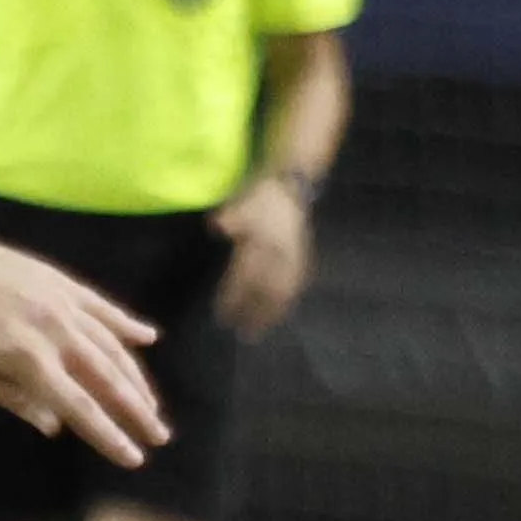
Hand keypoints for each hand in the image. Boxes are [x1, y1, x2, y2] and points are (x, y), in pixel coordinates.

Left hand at [0, 230, 166, 467]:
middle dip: (137, 411)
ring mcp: (60, 302)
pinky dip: (127, 323)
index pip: (81, 407)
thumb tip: (56, 426)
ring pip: (112, 345)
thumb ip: (12, 399)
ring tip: (152, 405)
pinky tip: (149, 338)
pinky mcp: (58, 280)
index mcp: (27, 359)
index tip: (134, 459)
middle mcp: (53, 330)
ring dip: (136, 378)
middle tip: (159, 437)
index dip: (110, 436)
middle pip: (108, 379)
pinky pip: (101, 306)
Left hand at [212, 177, 315, 337]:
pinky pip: (297, 285)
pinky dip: (288, 302)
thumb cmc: (262, 195)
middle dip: (254, 314)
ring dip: (272, 314)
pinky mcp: (303, 258)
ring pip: (284, 292)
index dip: (234, 298)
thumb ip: (232, 217)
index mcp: (265, 243)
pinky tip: (281, 312)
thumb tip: (217, 226)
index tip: (222, 317)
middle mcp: (281, 255)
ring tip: (260, 331)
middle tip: (242, 334)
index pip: (246, 278)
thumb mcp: (244, 202)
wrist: (292, 185)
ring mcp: (295, 258)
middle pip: (265, 291)